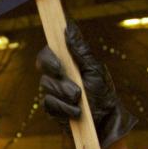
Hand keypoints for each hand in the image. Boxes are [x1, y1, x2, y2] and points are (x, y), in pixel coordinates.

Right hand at [37, 20, 136, 148]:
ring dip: (66, 95)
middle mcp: (57, 75)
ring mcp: (52, 91)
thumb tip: (69, 27)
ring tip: (81, 101)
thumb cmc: (103, 93)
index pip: (47, 52)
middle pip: (41, 67)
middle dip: (59, 79)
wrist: (106, 122)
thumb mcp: (94, 70)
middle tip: (75, 90)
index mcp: (66, 63)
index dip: (48, 56)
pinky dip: (65, 108)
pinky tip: (77, 112)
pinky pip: (49, 104)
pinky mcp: (52, 108)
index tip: (59, 66)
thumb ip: (80, 50)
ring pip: (47, 87)